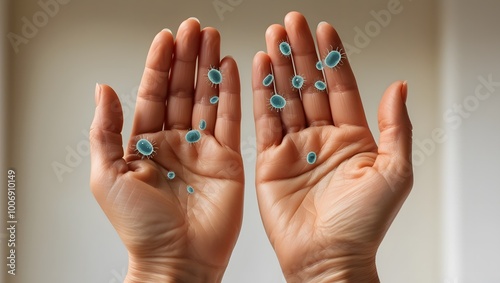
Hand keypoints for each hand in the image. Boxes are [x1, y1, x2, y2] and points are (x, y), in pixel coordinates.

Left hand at [90, 18, 243, 282]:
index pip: (153, 93)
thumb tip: (104, 89)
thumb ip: (105, 130)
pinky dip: (232, 93)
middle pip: (182, 89)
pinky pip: (230, 119)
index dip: (160, 64)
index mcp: (145, 144)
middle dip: (188, 57)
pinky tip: (232, 69)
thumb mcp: (107, 175)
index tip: (167, 37)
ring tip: (213, 39)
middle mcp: (175, 142)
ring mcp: (203, 148)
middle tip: (195, 29)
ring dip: (210, 67)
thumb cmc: (140, 227)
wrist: (178, 260)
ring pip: (206, 98)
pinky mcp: (228, 159)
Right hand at [252, 12, 412, 281]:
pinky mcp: (270, 160)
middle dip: (300, 53)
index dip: (331, 57)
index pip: (340, 86)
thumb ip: (396, 127)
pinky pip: (264, 121)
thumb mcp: (393, 172)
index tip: (323, 30)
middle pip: (310, 86)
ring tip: (273, 37)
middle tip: (291, 23)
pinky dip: (261, 94)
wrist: (327, 258)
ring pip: (286, 98)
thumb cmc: (363, 224)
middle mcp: (322, 138)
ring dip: (279, 67)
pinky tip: (259, 69)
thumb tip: (398, 87)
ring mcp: (294, 147)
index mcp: (353, 137)